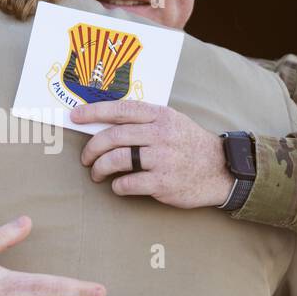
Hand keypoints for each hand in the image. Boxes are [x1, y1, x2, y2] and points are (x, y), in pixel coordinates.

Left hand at [72, 101, 234, 208]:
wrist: (220, 170)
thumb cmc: (189, 145)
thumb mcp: (172, 122)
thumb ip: (144, 119)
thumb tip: (105, 121)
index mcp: (161, 116)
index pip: (120, 109)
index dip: (94, 112)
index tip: (75, 116)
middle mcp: (161, 134)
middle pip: (113, 136)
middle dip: (91, 148)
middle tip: (86, 158)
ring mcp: (162, 159)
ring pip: (116, 160)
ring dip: (99, 168)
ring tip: (97, 174)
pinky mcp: (163, 182)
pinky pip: (127, 183)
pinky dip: (117, 186)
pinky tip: (118, 186)